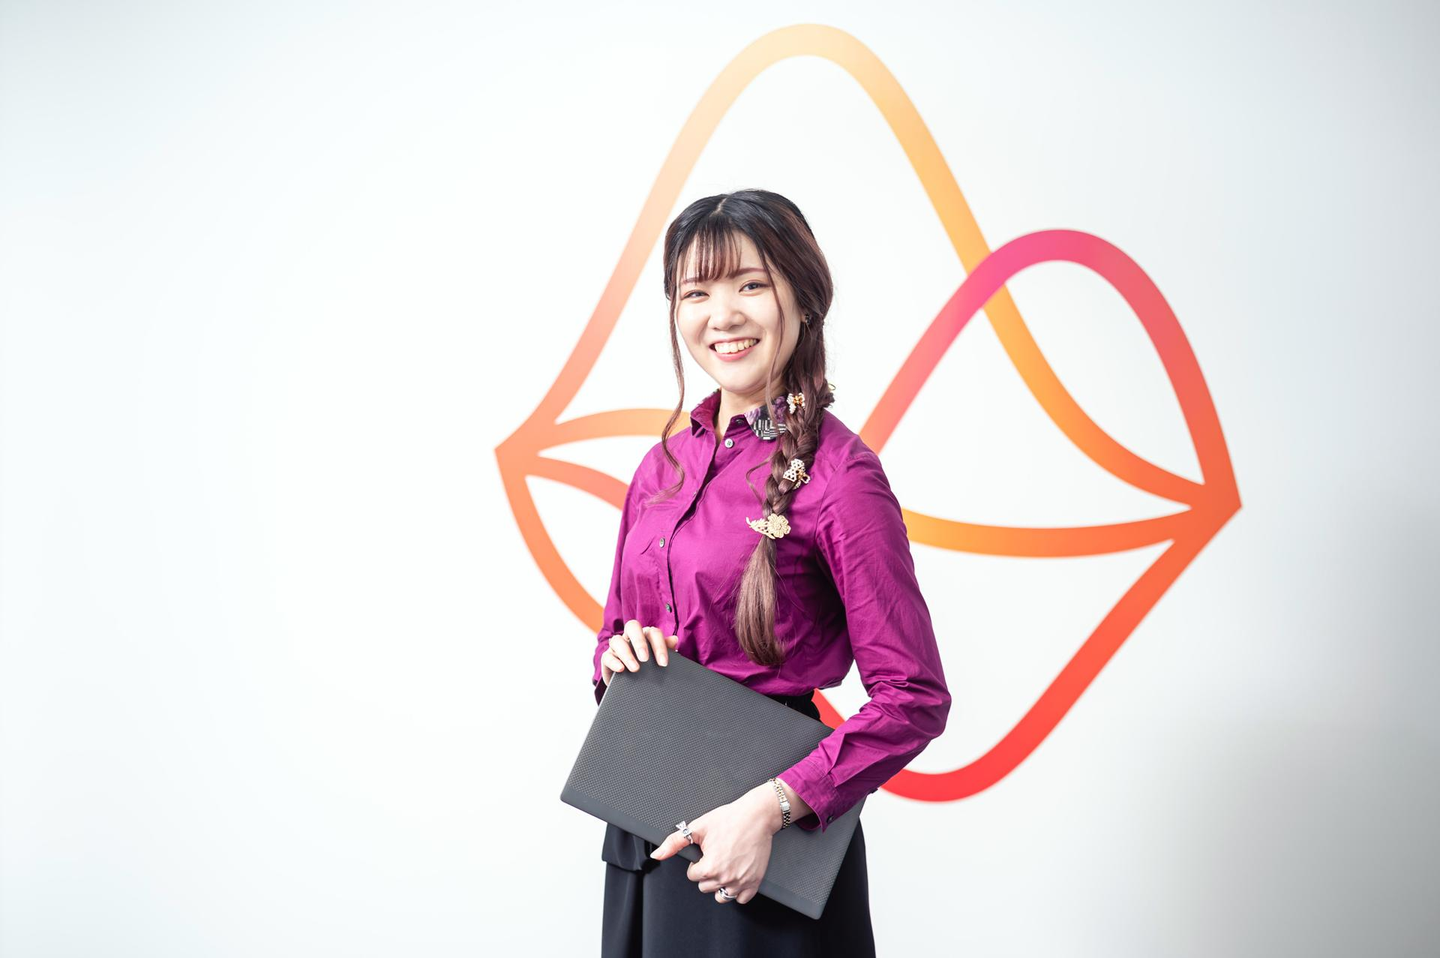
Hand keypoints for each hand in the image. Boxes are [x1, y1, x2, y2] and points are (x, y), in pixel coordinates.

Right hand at [600, 619, 678, 685]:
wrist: (630, 684)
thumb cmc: (647, 668)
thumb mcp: (657, 660)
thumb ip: (665, 649)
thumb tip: (674, 640)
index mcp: (645, 635)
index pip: (652, 632)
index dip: (659, 646)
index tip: (663, 663)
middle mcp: (630, 637)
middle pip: (632, 627)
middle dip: (639, 642)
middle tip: (645, 659)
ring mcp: (617, 646)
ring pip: (617, 640)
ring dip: (627, 654)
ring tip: (635, 669)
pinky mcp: (607, 658)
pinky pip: (607, 656)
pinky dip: (614, 662)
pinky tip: (621, 669)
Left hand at [648, 791, 774, 904]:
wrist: (757, 816)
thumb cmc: (730, 819)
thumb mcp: (698, 827)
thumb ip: (674, 843)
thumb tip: (658, 854)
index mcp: (710, 867)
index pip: (692, 876)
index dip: (697, 863)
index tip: (706, 852)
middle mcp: (726, 878)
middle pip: (705, 887)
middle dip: (707, 873)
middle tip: (716, 856)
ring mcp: (741, 882)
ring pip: (722, 896)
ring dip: (720, 885)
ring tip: (724, 867)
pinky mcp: (755, 882)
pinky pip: (741, 899)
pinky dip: (738, 890)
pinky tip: (736, 875)